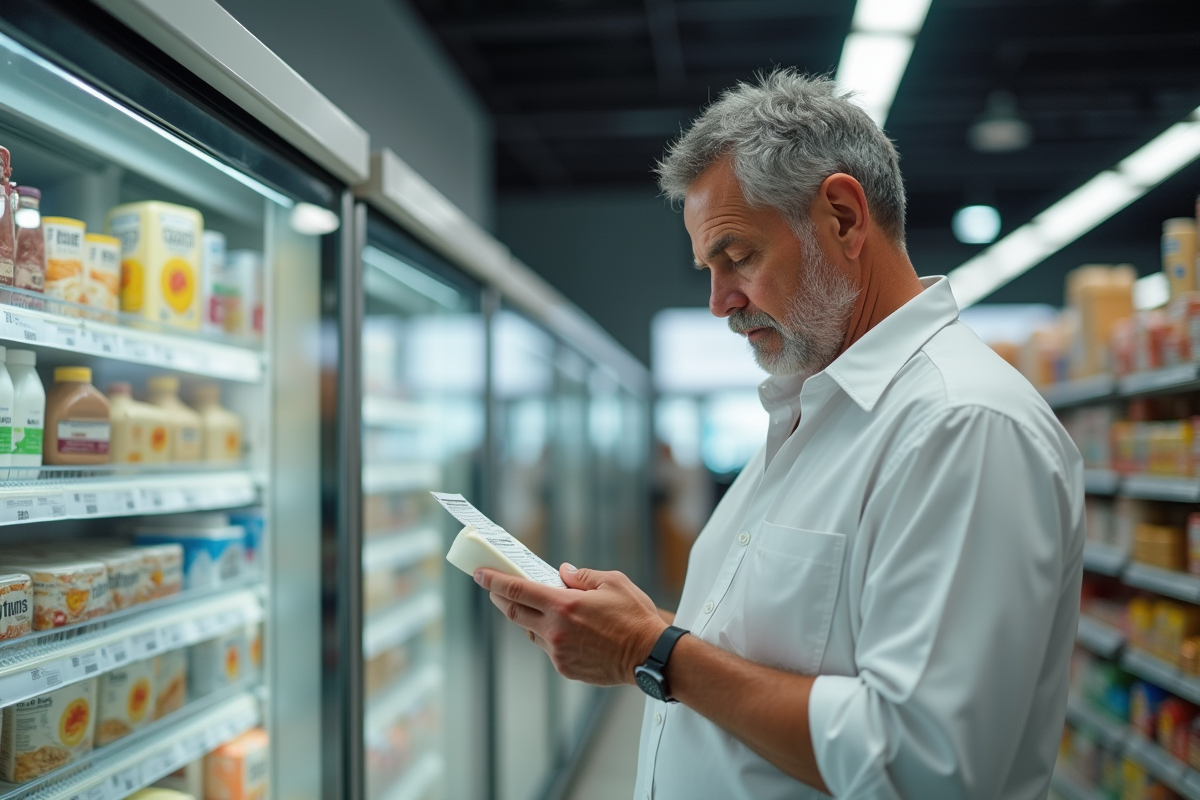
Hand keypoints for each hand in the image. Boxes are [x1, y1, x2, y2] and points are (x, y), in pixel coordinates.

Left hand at [476, 564, 667, 685]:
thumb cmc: (635, 617)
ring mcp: (558, 652)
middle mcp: (555, 630)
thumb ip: (582, 576)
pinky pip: (549, 648)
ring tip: (544, 609)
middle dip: (500, 598)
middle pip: (514, 613)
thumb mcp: (612, 582)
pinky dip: (551, 636)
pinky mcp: (566, 668)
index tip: (480, 574)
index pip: (517, 590)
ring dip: (531, 619)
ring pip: (532, 632)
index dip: (494, 581)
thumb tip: (562, 573)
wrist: (650, 657)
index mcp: (564, 606)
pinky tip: (568, 631)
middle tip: (495, 589)